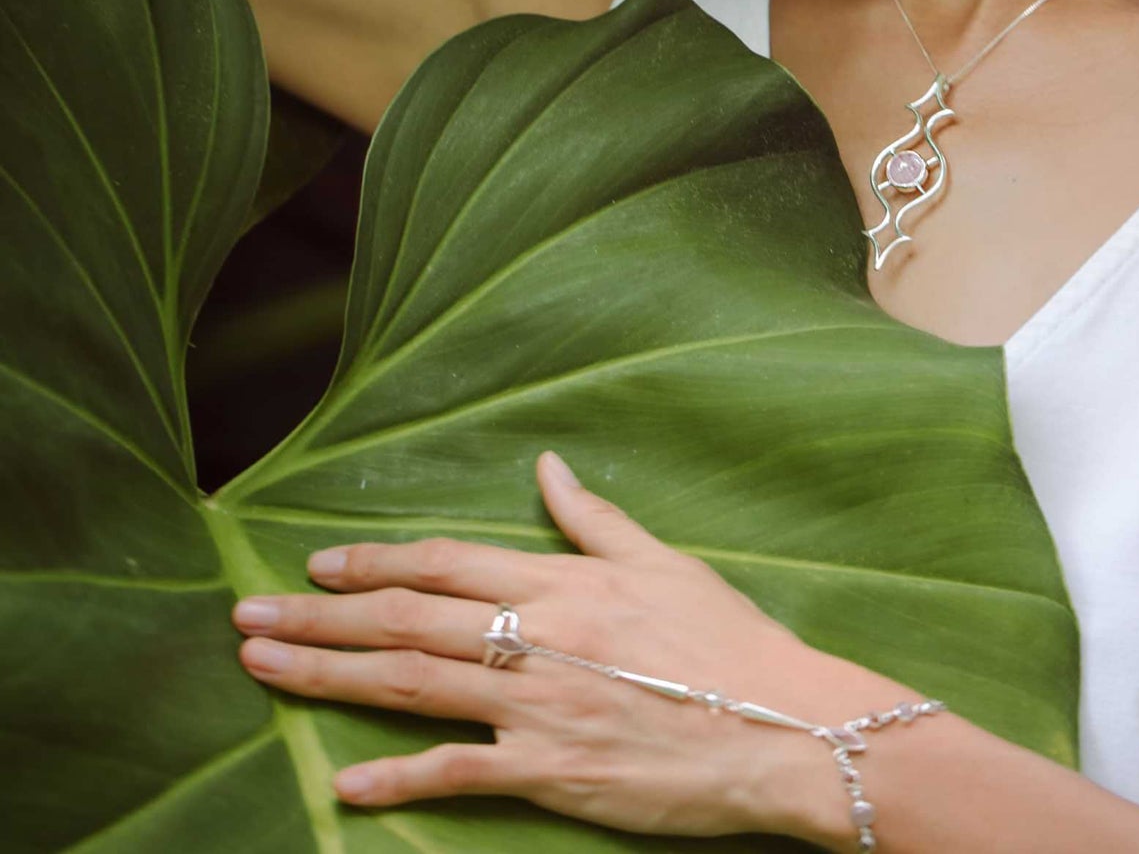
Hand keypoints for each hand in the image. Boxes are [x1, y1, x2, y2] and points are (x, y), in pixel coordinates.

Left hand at [229, 451, 882, 842]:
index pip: (448, 561)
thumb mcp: (665, 562)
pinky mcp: (553, 774)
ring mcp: (540, 707)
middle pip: (408, 618)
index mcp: (565, 582)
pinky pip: (458, 773)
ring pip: (412, 683)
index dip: (376, 560)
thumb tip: (547, 463)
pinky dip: (396, 778)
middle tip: (247, 617)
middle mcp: (540, 636)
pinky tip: (342, 783)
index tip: (319, 564)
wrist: (782, 728)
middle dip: (319, 617)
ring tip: (261, 667)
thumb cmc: (730, 642)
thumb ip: (594, 518)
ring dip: (327, 675)